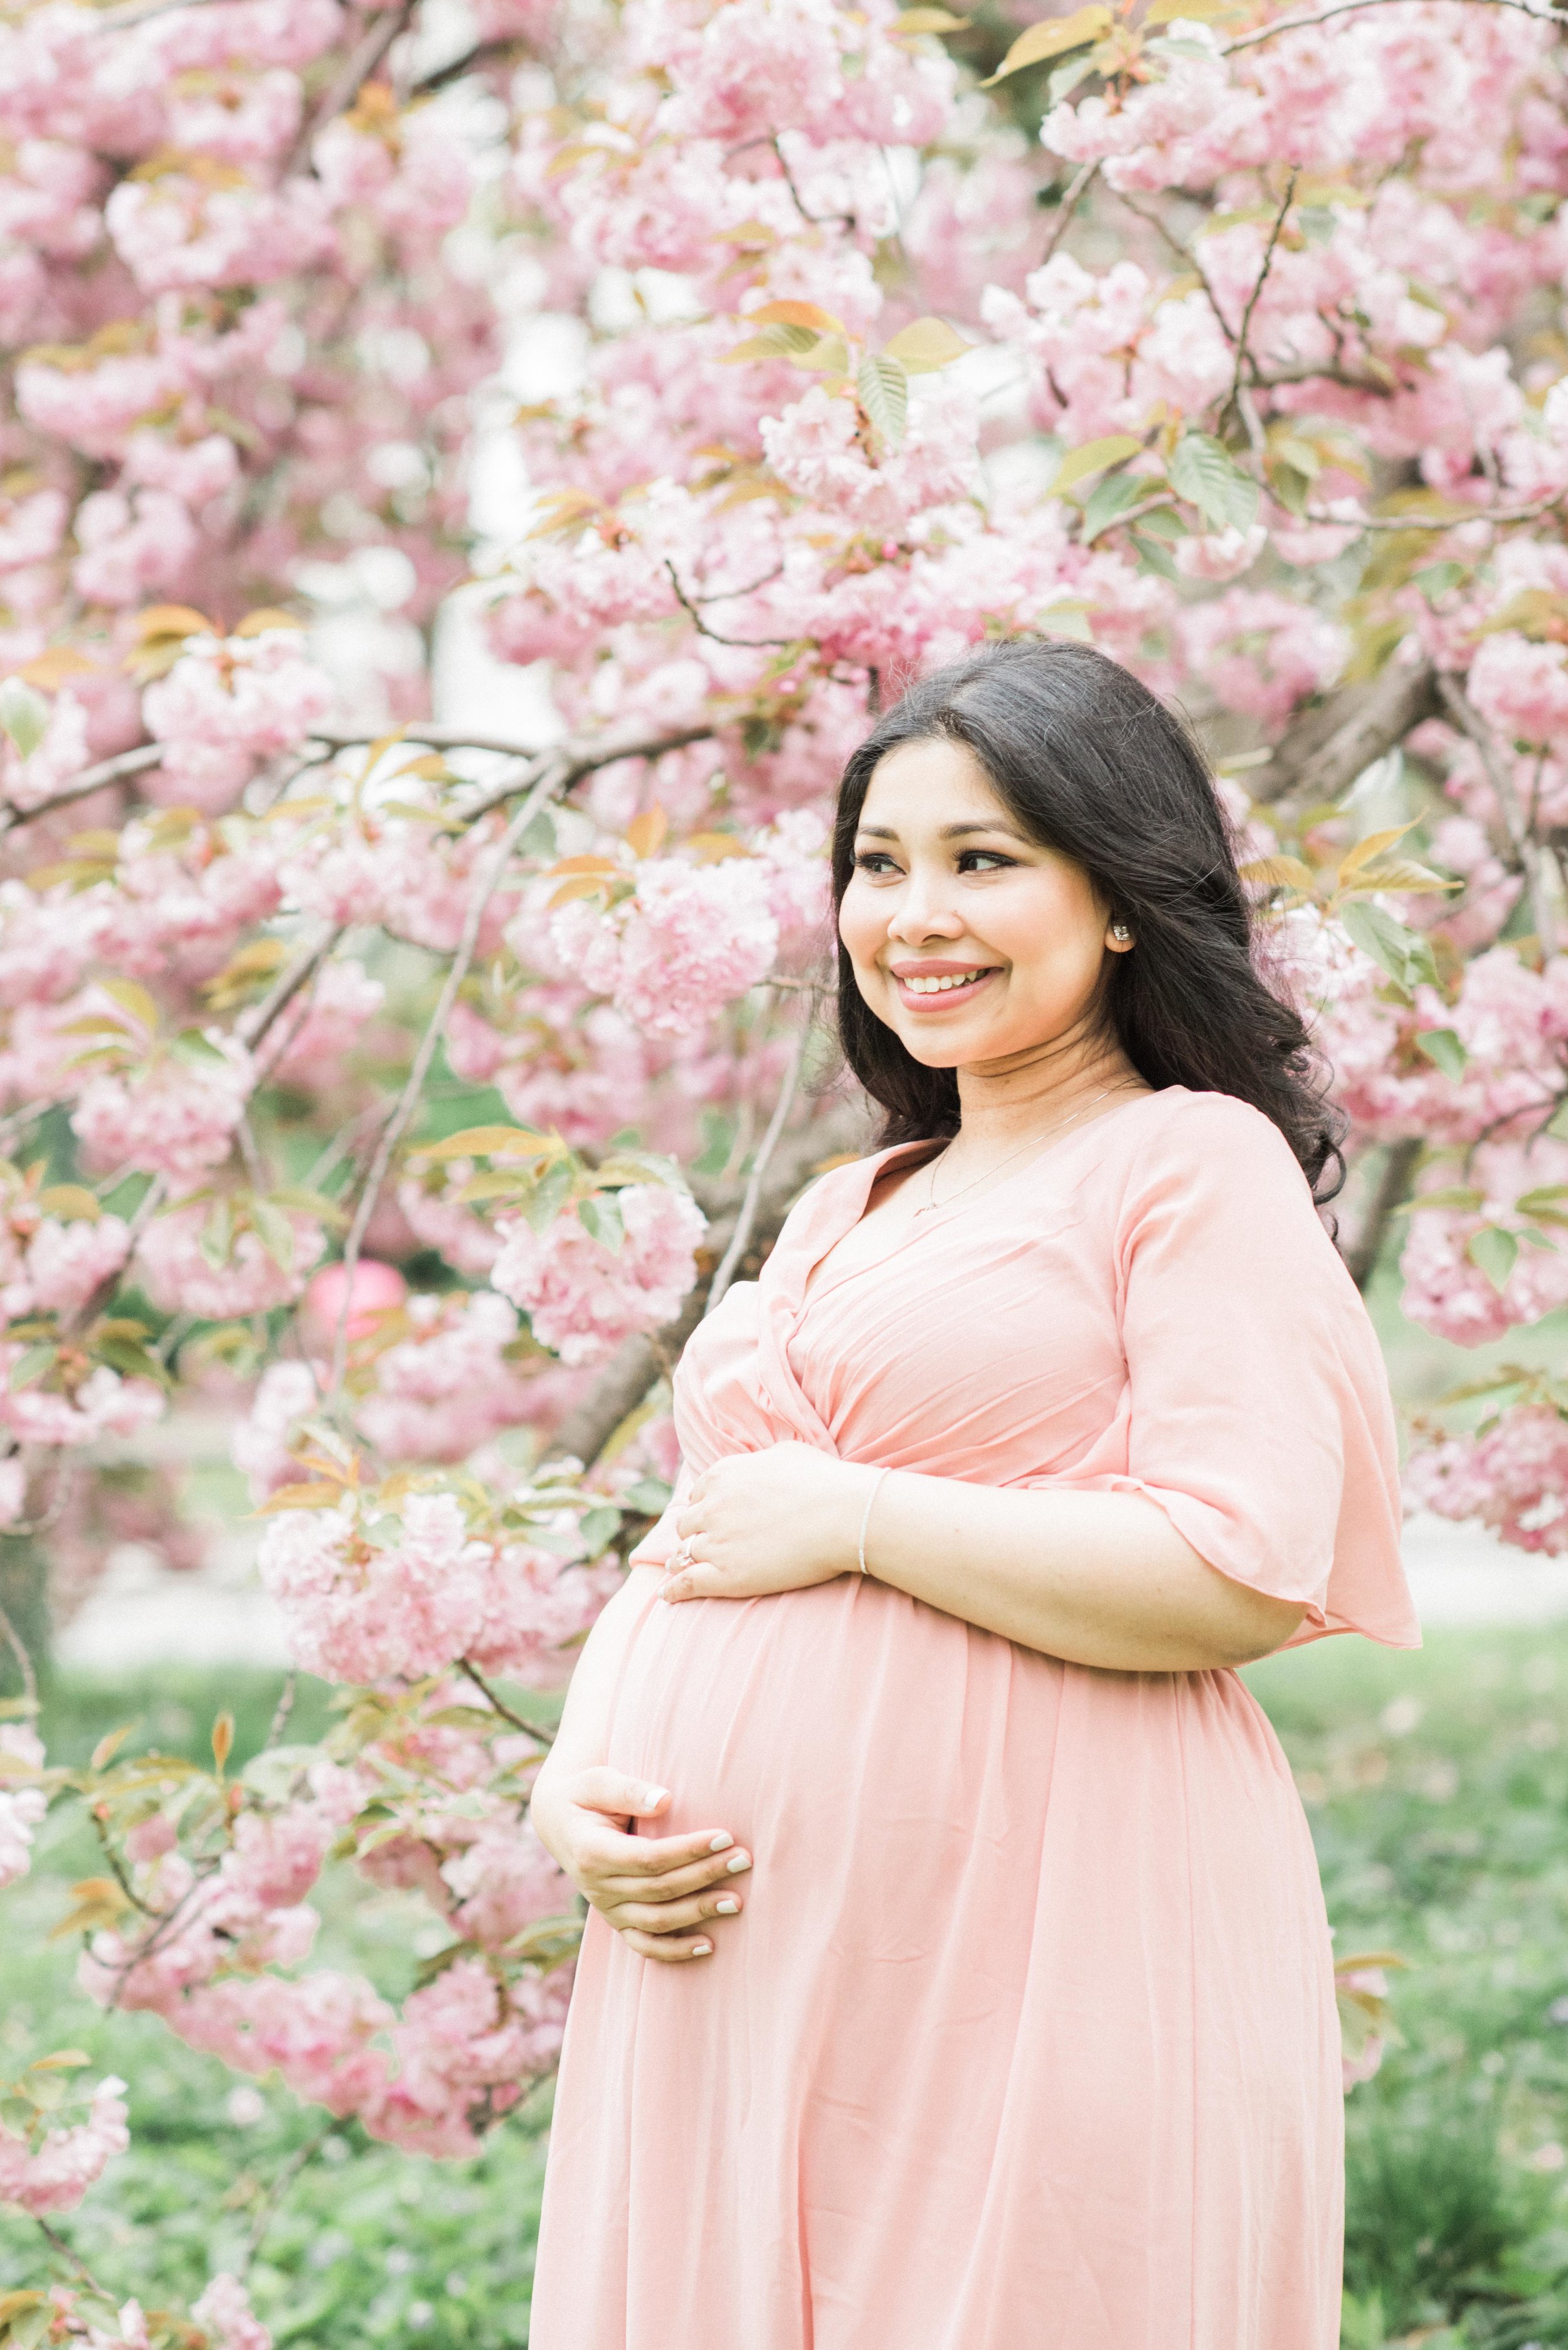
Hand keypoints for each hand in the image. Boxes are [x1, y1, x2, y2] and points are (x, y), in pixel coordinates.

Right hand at [528, 1765, 751, 1962]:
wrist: (558, 1821)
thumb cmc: (584, 1794)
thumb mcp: (597, 1782)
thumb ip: (628, 1790)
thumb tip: (665, 1800)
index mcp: (591, 1852)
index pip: (648, 1857)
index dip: (688, 1850)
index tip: (725, 1836)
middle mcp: (597, 1887)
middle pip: (659, 1889)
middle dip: (705, 1875)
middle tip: (744, 1859)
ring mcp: (606, 1909)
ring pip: (657, 1920)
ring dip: (699, 1912)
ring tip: (737, 1900)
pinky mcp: (616, 1921)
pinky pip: (644, 1945)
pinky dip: (675, 1951)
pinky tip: (709, 1946)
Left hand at [664, 1442, 867, 1603]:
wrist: (842, 1516)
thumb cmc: (824, 1482)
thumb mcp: (788, 1453)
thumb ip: (762, 1458)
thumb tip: (759, 1462)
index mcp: (722, 1475)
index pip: (697, 1495)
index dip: (703, 1508)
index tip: (709, 1518)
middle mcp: (712, 1506)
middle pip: (687, 1524)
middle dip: (693, 1534)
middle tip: (696, 1545)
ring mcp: (716, 1541)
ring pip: (684, 1554)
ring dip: (682, 1561)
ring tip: (677, 1570)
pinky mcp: (725, 1575)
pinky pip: (687, 1583)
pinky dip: (674, 1590)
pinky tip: (668, 1596)